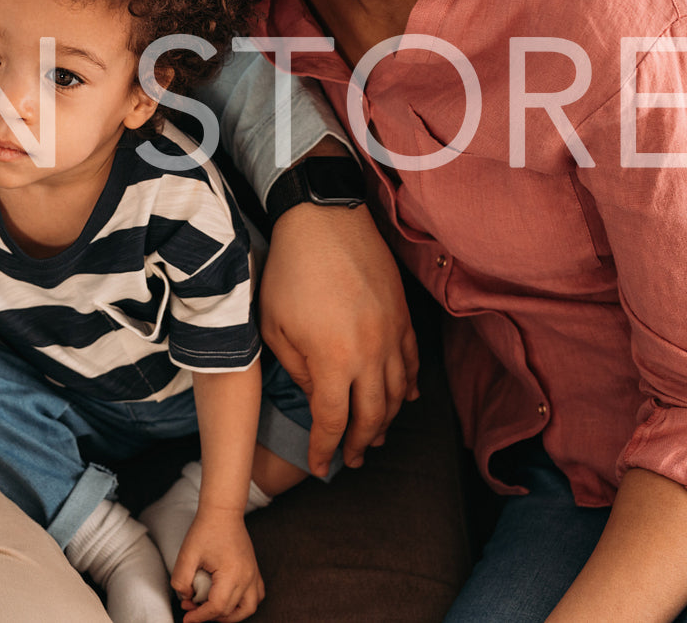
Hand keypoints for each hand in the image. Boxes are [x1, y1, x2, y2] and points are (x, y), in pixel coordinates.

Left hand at [171, 508, 263, 622]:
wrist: (223, 511)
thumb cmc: (206, 529)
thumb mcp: (187, 555)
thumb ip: (181, 580)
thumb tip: (187, 597)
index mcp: (231, 574)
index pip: (217, 607)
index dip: (199, 617)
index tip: (187, 619)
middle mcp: (247, 577)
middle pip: (229, 610)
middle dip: (208, 615)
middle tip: (191, 607)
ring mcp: (253, 574)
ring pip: (248, 608)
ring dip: (230, 615)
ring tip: (212, 611)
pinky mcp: (254, 570)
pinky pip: (256, 596)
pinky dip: (243, 604)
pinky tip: (228, 600)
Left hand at [260, 202, 418, 475]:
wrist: (324, 219)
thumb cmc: (290, 271)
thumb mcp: (274, 327)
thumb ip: (298, 371)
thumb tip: (319, 396)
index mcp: (334, 360)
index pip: (334, 422)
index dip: (327, 449)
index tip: (320, 466)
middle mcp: (371, 353)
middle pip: (372, 416)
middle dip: (360, 444)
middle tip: (351, 460)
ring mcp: (392, 334)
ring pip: (398, 393)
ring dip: (386, 420)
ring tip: (373, 436)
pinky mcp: (403, 315)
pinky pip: (412, 361)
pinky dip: (409, 386)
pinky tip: (404, 399)